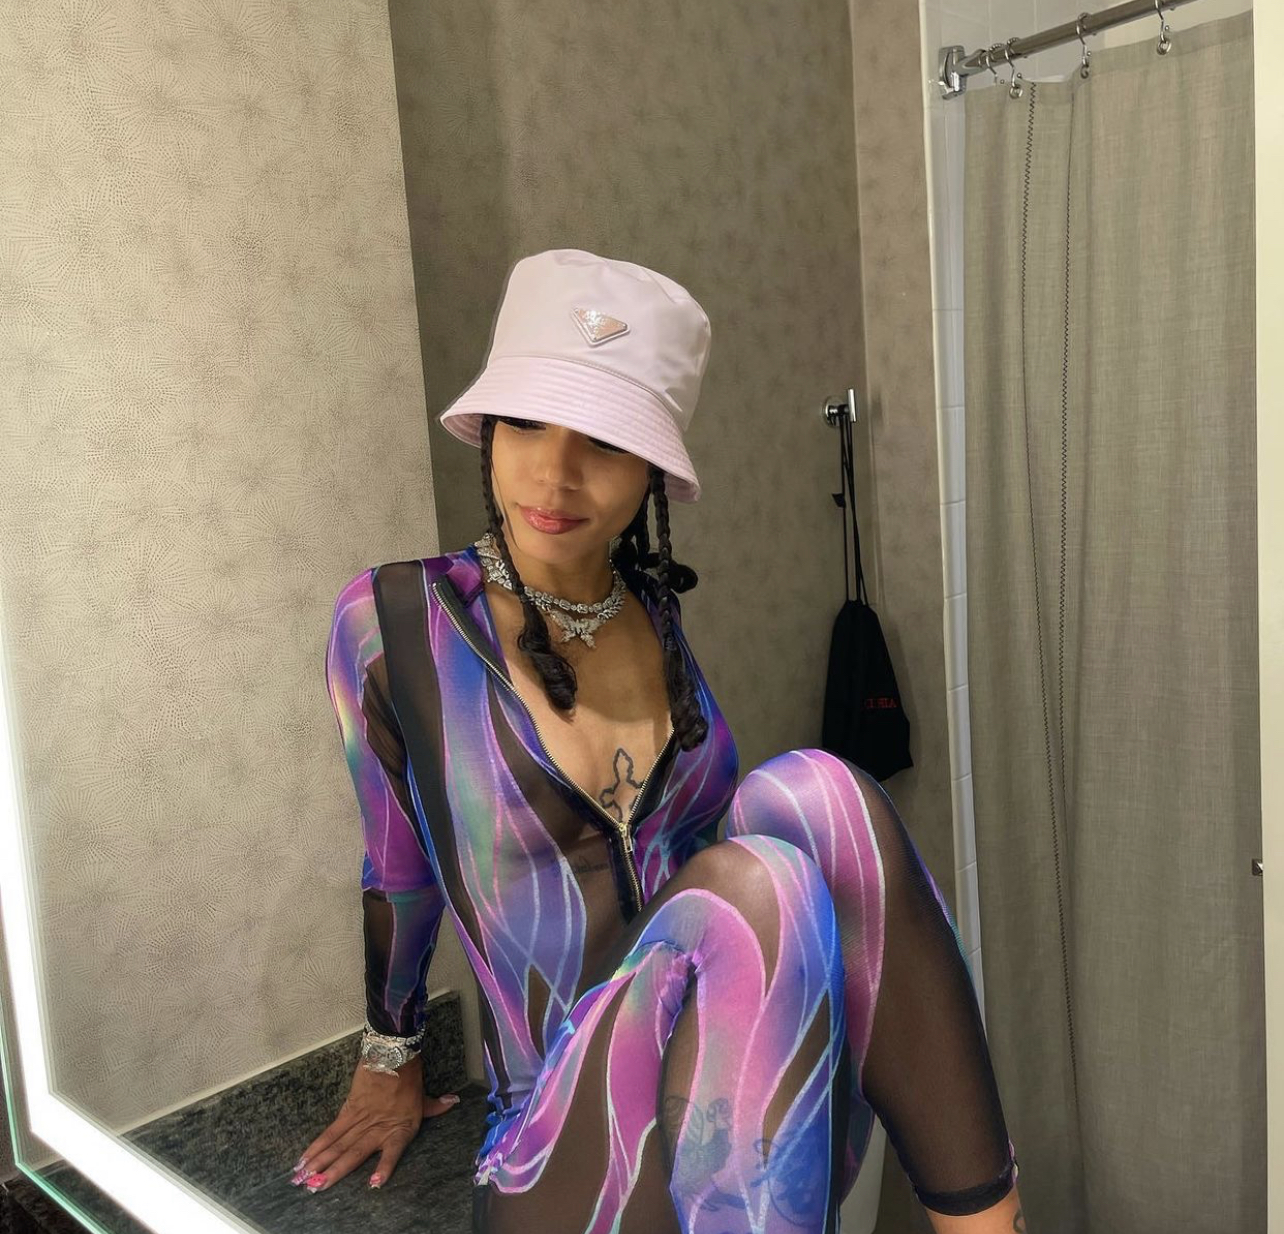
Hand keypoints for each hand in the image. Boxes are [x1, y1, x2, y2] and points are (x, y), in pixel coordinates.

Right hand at [290, 1054, 459, 1191]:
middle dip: (334, 1171)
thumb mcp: (424, 1095)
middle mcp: (379, 1127)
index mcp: (400, 1128)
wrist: (393, 1052)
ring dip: (321, 1161)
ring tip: (305, 1178)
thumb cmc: (410, 1075)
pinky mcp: (349, 1108)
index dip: (383, 1168)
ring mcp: (361, 1118)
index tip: (373, 1184)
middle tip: (317, 1187)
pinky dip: (319, 1144)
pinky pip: (332, 1129)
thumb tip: (454, 1101)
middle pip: (354, 1152)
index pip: (392, 1152)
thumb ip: (435, 1106)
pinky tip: (306, 1156)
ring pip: (339, 1143)